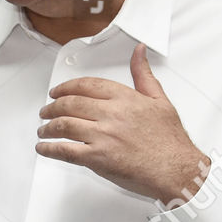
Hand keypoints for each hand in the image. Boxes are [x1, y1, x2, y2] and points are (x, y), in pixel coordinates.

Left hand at [36, 44, 207, 202]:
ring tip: (42, 130)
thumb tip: (139, 51)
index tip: (56, 92)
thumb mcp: (160, 100)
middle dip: (51, 108)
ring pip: (63, 125)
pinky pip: (65, 150)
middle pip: (70, 104)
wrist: (178, 170)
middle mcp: (111, 114)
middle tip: (45, 112)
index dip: (65, 88)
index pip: (86, 86)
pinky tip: (43, 148)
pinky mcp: (98, 158)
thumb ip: (143, 75)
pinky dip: (49, 148)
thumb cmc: (171, 140)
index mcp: (124, 98)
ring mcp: (103, 136)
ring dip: (47, 128)